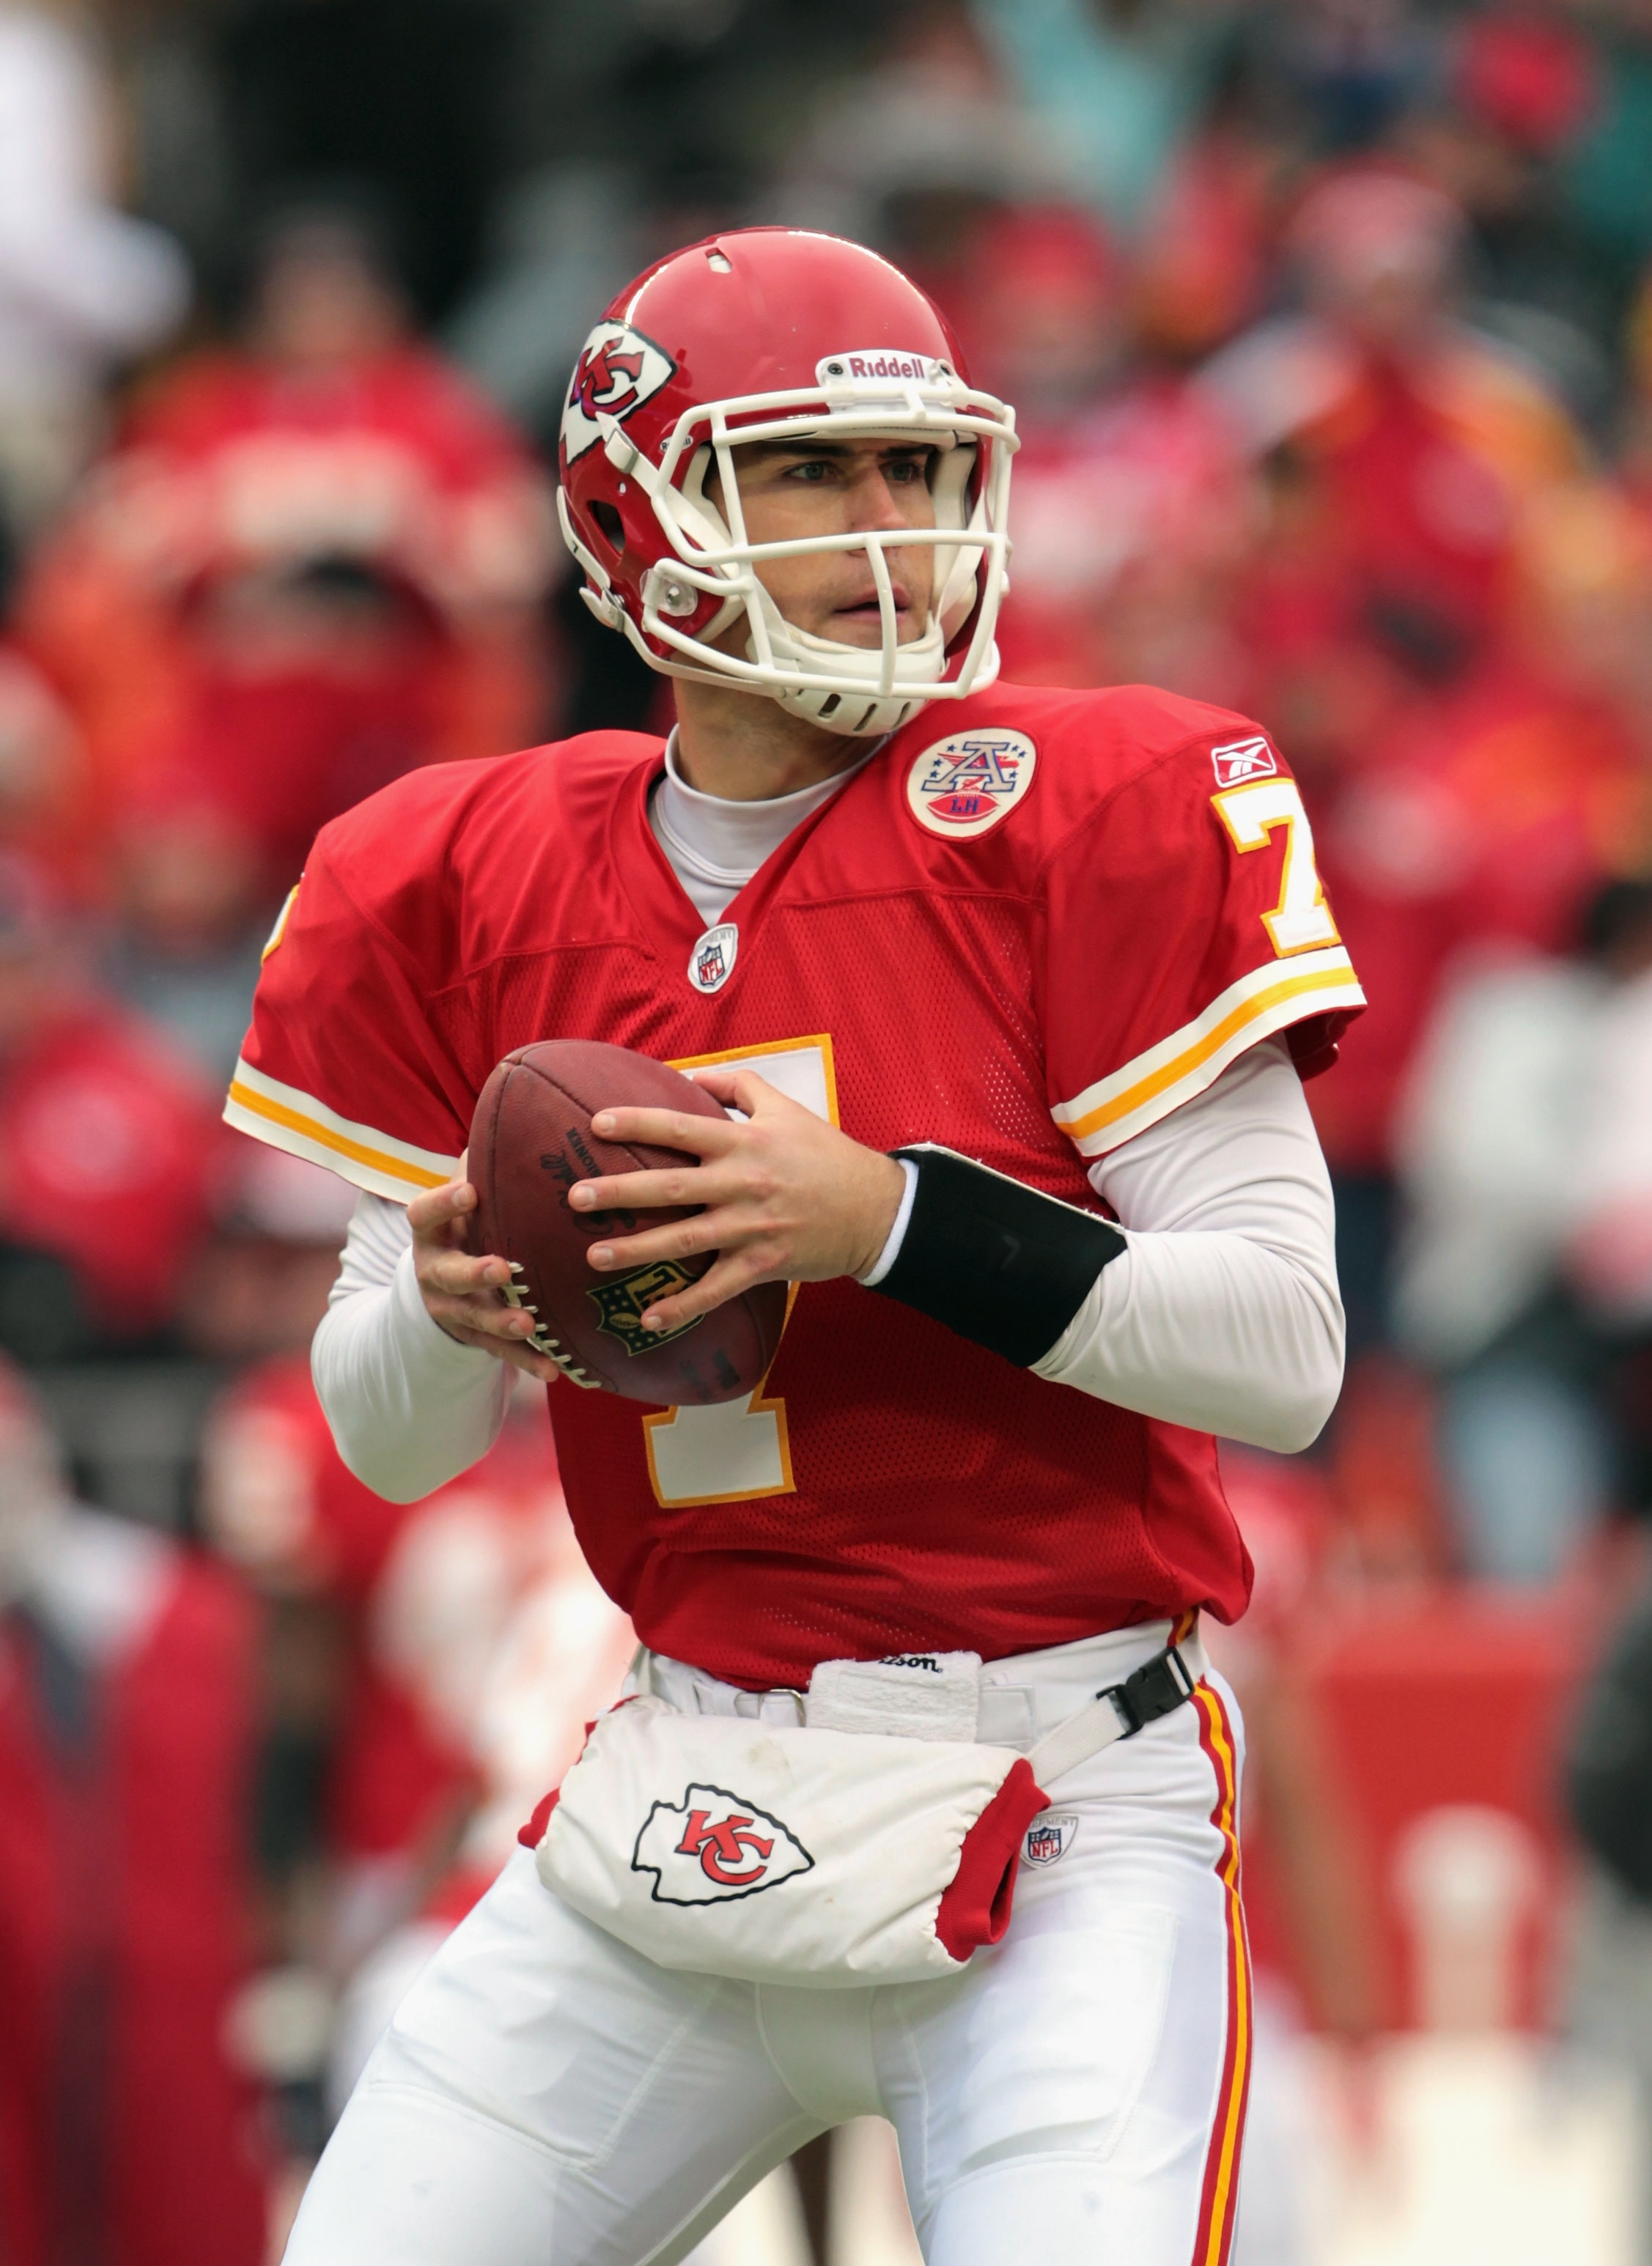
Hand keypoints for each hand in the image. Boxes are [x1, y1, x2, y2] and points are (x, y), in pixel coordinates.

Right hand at [406, 1176, 563, 1381]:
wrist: (438, 1287)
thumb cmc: (465, 1226)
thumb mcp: (464, 1199)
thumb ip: (479, 1166)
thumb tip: (517, 1109)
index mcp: (430, 1233)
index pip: (425, 1214)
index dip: (444, 1202)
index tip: (469, 1189)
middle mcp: (434, 1273)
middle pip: (449, 1274)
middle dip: (474, 1272)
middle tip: (502, 1268)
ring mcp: (453, 1310)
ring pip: (475, 1319)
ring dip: (502, 1323)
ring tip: (529, 1323)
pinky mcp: (474, 1339)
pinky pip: (501, 1354)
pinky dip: (528, 1361)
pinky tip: (556, 1369)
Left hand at [568, 1066, 904, 1334]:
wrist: (874, 1208)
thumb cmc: (824, 1154)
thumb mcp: (785, 1107)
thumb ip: (735, 1085)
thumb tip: (685, 1075)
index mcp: (744, 1142)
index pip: (680, 1126)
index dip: (637, 1123)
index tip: (596, 1124)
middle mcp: (742, 1182)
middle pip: (670, 1185)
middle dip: (620, 1191)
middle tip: (575, 1198)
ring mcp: (751, 1227)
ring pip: (684, 1240)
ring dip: (636, 1250)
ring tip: (594, 1256)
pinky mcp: (763, 1265)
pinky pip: (716, 1289)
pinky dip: (683, 1306)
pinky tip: (648, 1318)